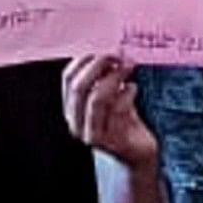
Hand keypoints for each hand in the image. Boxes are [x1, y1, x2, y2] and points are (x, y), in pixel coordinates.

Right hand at [61, 54, 159, 169]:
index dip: (85, 59)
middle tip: (118, 54)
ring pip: (97, 99)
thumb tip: (111, 50)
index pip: (68, 78)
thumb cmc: (123, 123)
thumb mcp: (111, 98)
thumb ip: (106, 79)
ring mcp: (93, 134)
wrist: (134, 157)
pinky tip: (133, 88)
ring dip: (114, 77)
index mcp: (72, 109)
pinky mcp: (112, 142)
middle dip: (99, 65)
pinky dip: (127, 94)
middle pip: (79, 87)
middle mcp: (77, 123)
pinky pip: (118, 111)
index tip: (104, 45)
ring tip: (129, 66)